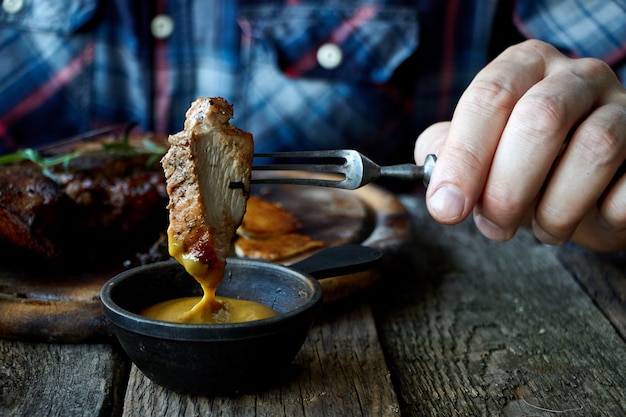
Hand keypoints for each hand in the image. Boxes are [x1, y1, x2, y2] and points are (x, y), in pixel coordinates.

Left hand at [414, 40, 625, 251]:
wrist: (591, 183)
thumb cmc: (527, 165)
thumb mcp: (481, 150)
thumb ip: (449, 153)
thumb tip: (438, 184)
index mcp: (525, 67)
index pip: (489, 98)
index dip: (463, 158)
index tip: (446, 207)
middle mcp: (576, 76)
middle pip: (540, 118)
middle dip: (507, 188)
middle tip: (493, 227)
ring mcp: (623, 107)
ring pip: (594, 148)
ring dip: (557, 207)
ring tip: (542, 229)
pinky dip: (603, 215)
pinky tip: (587, 219)